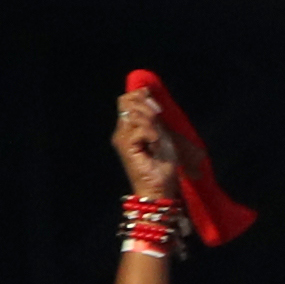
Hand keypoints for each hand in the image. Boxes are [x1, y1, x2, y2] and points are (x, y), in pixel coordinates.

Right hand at [111, 85, 182, 199]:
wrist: (160, 188)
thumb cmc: (162, 165)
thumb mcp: (162, 136)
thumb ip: (154, 119)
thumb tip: (148, 98)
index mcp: (130, 127)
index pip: (126, 101)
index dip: (139, 95)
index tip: (156, 104)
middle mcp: (122, 131)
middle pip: (126, 102)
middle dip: (146, 105)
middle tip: (158, 117)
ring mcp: (122, 138)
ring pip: (133, 114)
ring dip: (150, 121)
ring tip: (157, 138)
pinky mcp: (126, 147)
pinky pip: (139, 130)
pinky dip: (151, 134)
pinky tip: (155, 145)